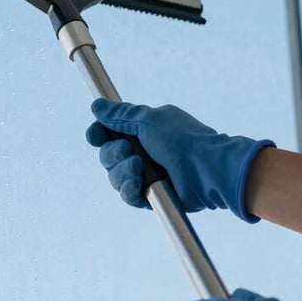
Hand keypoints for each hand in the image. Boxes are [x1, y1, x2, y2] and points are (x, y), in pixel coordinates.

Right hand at [86, 99, 274, 218]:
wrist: (206, 168)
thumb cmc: (182, 139)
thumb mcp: (149, 120)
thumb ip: (120, 115)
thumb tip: (96, 105)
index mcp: (143, 130)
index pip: (109, 133)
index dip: (98, 134)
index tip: (95, 135)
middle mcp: (143, 151)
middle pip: (108, 156)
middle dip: (113, 154)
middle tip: (129, 151)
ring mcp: (146, 174)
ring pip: (115, 176)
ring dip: (122, 172)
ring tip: (139, 169)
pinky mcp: (151, 195)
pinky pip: (127, 195)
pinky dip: (128, 190)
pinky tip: (137, 184)